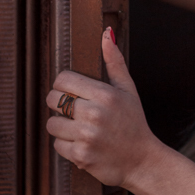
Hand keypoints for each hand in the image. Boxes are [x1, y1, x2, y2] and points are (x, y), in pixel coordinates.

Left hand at [46, 28, 159, 188]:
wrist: (142, 161)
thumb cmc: (134, 122)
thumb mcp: (128, 89)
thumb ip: (114, 61)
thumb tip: (106, 33)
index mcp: (105, 95)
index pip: (62, 80)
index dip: (64, 85)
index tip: (74, 92)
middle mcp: (94, 114)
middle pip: (52, 100)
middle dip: (61, 105)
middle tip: (76, 111)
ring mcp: (87, 136)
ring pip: (52, 124)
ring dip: (62, 127)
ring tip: (80, 128)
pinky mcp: (80, 156)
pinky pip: (57, 145)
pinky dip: (67, 145)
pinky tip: (83, 143)